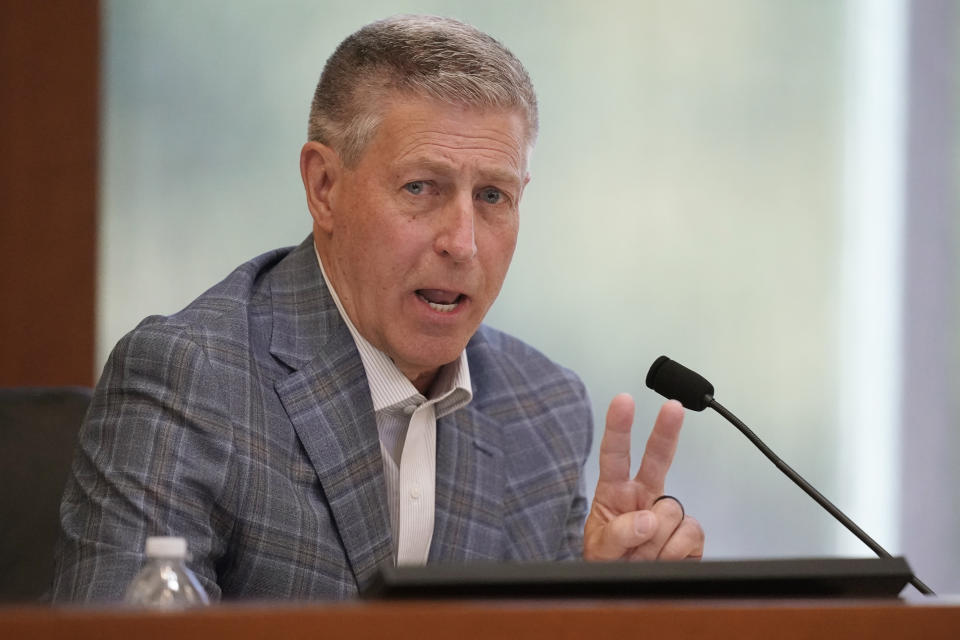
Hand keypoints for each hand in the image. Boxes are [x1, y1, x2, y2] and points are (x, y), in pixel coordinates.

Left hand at [583, 394, 703, 560]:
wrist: (630, 595)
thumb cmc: (609, 564)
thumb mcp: (599, 551)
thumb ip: (616, 534)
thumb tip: (647, 519)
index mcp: (615, 492)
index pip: (615, 455)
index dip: (618, 427)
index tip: (624, 400)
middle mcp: (644, 496)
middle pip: (657, 458)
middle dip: (666, 431)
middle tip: (673, 407)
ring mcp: (667, 513)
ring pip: (670, 510)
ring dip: (655, 540)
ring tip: (643, 555)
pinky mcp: (690, 534)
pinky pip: (689, 533)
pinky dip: (674, 552)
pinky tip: (664, 558)